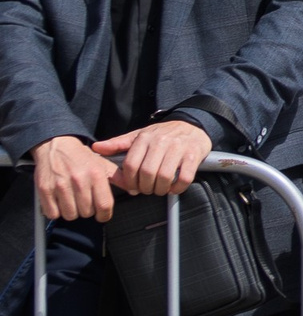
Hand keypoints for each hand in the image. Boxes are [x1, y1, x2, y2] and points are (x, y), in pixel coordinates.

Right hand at [32, 134, 118, 220]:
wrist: (56, 145)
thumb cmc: (81, 157)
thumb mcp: (102, 164)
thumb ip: (118, 178)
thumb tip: (134, 190)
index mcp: (96, 174)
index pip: (104, 205)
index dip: (105, 215)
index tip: (103, 215)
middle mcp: (79, 180)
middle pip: (87, 213)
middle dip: (87, 211)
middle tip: (84, 201)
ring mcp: (60, 185)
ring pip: (70, 215)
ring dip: (72, 212)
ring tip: (72, 201)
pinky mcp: (44, 189)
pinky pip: (52, 213)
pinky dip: (56, 211)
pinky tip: (60, 202)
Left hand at [92, 120, 212, 198]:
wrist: (193, 125)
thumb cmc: (164, 134)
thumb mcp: (139, 136)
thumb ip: (118, 144)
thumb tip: (96, 148)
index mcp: (145, 138)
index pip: (131, 165)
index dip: (130, 181)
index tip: (133, 187)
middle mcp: (161, 142)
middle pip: (147, 173)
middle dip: (146, 187)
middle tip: (147, 190)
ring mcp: (179, 148)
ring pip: (165, 177)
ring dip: (160, 189)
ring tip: (160, 189)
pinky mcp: (193, 155)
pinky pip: (184, 177)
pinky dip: (177, 188)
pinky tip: (174, 188)